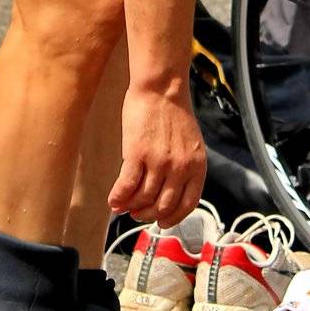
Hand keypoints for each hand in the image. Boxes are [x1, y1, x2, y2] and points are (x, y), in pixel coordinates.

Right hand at [108, 82, 206, 226]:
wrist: (161, 88)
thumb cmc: (173, 113)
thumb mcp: (191, 144)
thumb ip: (185, 167)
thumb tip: (169, 193)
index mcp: (197, 165)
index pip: (187, 204)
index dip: (172, 218)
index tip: (161, 222)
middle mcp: (180, 167)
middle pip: (162, 206)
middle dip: (147, 215)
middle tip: (137, 213)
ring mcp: (159, 162)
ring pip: (143, 199)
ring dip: (131, 207)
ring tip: (123, 205)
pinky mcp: (137, 154)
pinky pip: (126, 187)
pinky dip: (118, 198)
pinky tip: (113, 201)